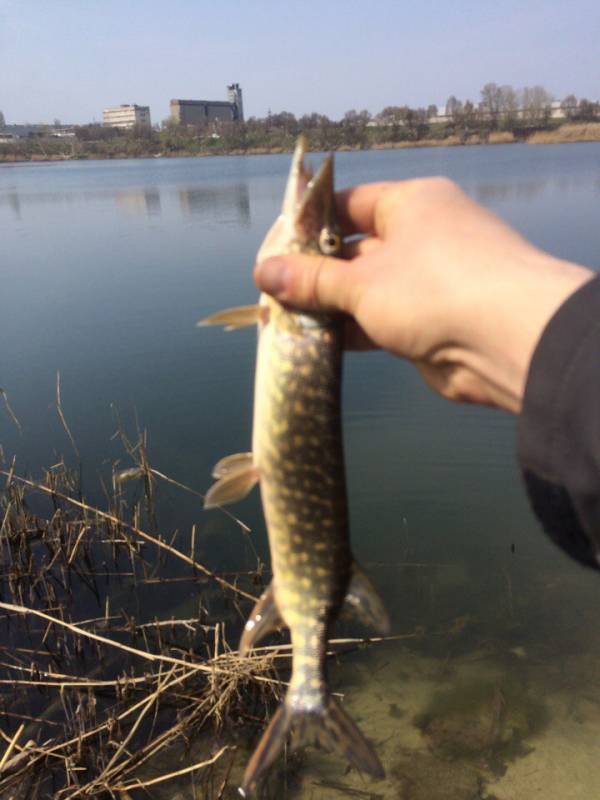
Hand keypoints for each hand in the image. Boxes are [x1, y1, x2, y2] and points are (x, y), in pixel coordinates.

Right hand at [254, 178, 592, 413]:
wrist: (508, 342)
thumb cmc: (434, 288)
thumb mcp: (363, 282)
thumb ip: (312, 280)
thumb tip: (263, 273)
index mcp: (412, 205)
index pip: (350, 204)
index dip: (312, 223)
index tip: (276, 246)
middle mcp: (422, 237)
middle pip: (355, 251)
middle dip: (314, 273)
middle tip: (271, 290)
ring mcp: (428, 282)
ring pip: (365, 290)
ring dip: (330, 306)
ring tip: (284, 319)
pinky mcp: (429, 323)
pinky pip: (379, 321)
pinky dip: (351, 331)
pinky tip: (316, 342)